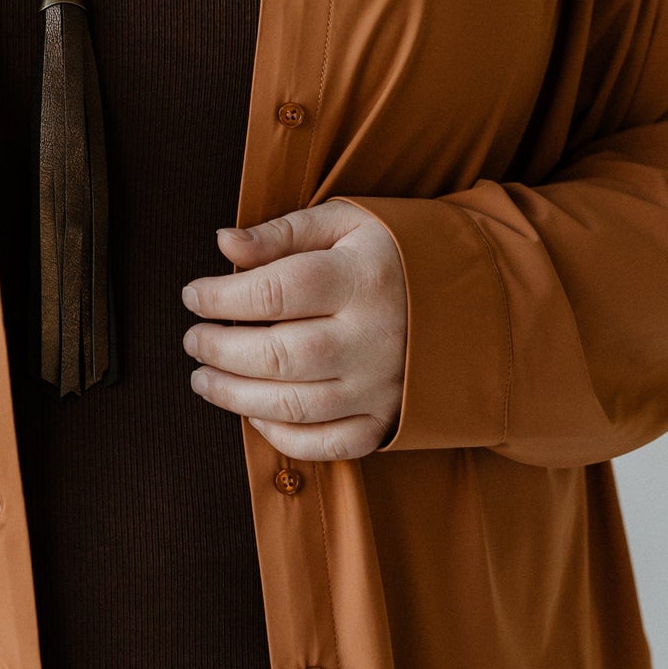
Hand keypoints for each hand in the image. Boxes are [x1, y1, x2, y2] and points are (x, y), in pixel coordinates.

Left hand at [180, 199, 407, 460]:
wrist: (475, 296)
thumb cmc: (394, 253)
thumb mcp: (344, 223)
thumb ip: (281, 233)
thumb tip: (223, 242)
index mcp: (362, 278)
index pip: (274, 292)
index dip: (221, 297)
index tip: (192, 295)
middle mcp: (374, 337)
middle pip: (278, 355)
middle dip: (220, 350)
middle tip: (192, 341)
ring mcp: (383, 386)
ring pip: (294, 406)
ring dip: (235, 396)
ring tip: (204, 377)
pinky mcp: (388, 420)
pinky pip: (328, 445)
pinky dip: (282, 437)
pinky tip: (253, 413)